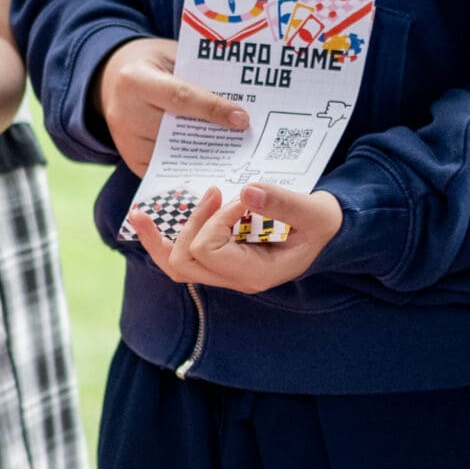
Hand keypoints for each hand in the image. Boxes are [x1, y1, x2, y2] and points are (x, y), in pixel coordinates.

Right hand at [94, 37, 247, 175]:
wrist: (112, 77)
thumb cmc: (152, 63)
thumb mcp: (171, 55)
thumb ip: (197, 75)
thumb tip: (236, 98)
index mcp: (135, 79)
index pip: (179, 97)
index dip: (212, 109)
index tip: (242, 119)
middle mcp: (125, 112)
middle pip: (176, 131)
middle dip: (214, 137)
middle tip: (247, 142)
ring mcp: (125, 140)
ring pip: (173, 156)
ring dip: (205, 158)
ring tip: (236, 156)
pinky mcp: (129, 159)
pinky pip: (165, 170)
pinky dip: (190, 169)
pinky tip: (214, 165)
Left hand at [127, 181, 338, 294]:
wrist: (329, 232)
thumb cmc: (322, 223)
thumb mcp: (314, 212)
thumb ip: (284, 203)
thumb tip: (247, 192)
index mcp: (255, 273)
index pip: (209, 250)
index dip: (215, 220)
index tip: (241, 198)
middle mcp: (235, 278)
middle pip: (183, 264)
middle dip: (190, 223)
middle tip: (214, 190)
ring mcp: (225, 272)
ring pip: (174, 266)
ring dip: (159, 238)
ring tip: (140, 213)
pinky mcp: (219, 259)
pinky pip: (181, 258)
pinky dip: (162, 240)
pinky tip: (147, 218)